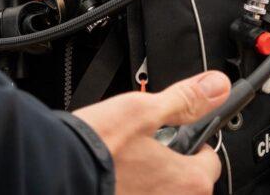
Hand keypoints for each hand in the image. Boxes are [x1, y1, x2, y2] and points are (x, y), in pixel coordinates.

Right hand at [74, 71, 231, 194]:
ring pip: (161, 193)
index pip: (210, 162)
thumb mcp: (142, 110)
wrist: (54, 174)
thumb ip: (184, 100)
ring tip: (125, 162)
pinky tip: (112, 178)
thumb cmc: (96, 148)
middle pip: (187, 183)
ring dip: (151, 181)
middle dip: (171, 164)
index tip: (178, 134)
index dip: (196, 142)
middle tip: (145, 146)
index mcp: (188, 181)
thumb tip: (215, 86)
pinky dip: (132, 190)